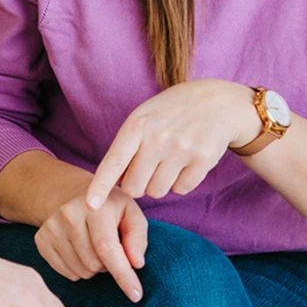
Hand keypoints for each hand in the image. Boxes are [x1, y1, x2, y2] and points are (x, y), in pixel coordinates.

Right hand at [35, 186, 146, 301]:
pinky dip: (78, 270)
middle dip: (108, 266)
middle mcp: (68, 214)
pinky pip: (66, 272)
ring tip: (95, 250)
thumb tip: (136, 263)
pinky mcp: (41, 239)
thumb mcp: (132, 215)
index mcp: (94, 207)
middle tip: (111, 251)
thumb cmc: (110, 210)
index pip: (107, 248)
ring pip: (80, 271)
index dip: (123, 274)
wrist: (75, 197)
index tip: (136, 295)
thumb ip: (137, 238)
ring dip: (94, 269)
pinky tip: (80, 253)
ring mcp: (51, 227)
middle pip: (94, 263)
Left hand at [85, 80, 259, 208]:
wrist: (217, 102)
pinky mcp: (202, 160)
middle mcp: (158, 138)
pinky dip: (180, 182)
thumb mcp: (143, 118)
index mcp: (137, 126)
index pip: (113, 162)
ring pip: (156, 192)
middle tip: (147, 168)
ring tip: (167, 162)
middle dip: (137, 184)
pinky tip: (185, 163)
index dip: (100, 186)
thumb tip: (112, 183)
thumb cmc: (170, 114)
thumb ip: (126, 148)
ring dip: (158, 184)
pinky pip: (181, 190)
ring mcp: (181, 149)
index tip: (90, 205)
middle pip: (134, 187)